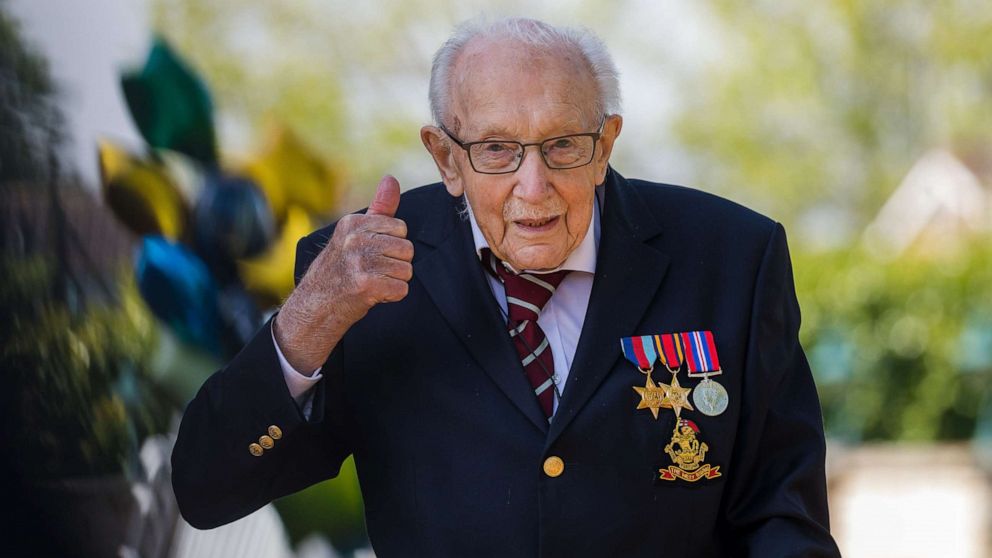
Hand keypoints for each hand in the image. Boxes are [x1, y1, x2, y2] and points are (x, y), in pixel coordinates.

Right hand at [274, 175, 413, 371]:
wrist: (316, 304)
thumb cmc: (340, 267)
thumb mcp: (355, 233)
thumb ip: (379, 208)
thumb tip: (391, 179)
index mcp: (353, 223)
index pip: (401, 228)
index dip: (393, 244)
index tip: (374, 253)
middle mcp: (355, 240)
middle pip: (407, 249)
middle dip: (396, 264)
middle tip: (374, 271)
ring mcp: (360, 262)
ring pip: (407, 270)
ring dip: (394, 281)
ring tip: (374, 282)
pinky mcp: (366, 285)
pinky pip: (402, 289)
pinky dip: (392, 296)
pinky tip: (374, 294)